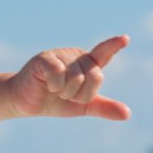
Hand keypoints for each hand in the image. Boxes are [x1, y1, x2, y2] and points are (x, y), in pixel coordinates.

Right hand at [9, 35, 130, 119]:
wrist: (25, 102)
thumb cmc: (53, 101)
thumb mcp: (81, 106)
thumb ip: (103, 107)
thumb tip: (127, 114)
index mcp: (88, 65)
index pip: (104, 55)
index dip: (113, 46)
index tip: (125, 38)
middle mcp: (76, 56)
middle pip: (95, 77)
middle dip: (81, 95)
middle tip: (64, 94)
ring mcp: (61, 54)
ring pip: (77, 79)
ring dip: (65, 92)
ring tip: (53, 89)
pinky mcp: (45, 58)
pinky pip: (59, 75)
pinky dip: (53, 86)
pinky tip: (45, 84)